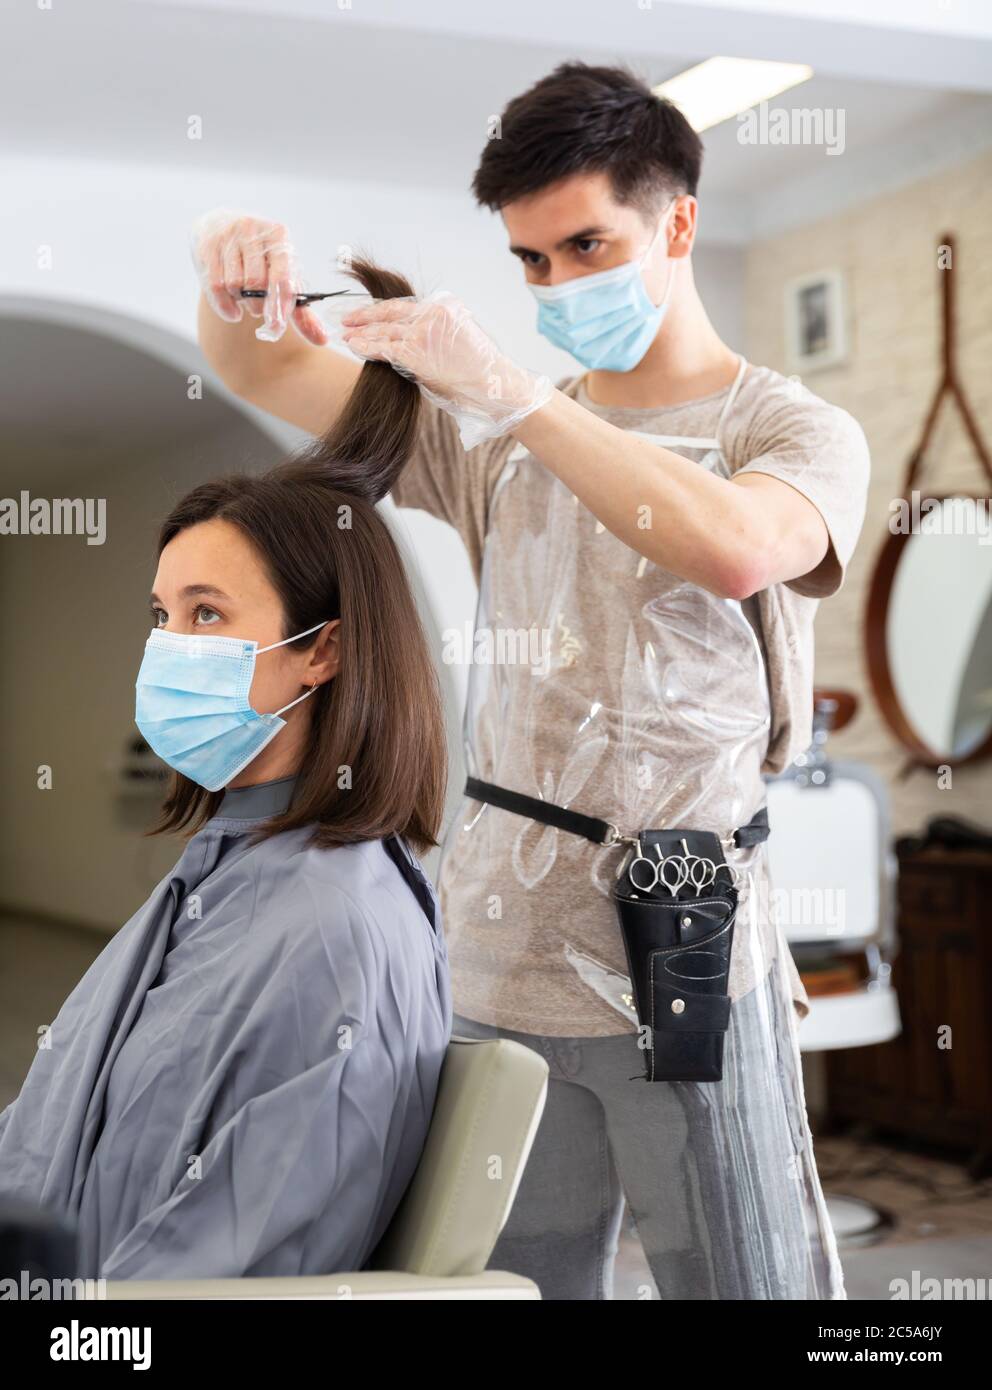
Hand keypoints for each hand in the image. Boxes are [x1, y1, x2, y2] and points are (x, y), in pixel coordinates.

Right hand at [190, 209, 328, 345]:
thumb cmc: (262, 260)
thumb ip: (302, 310)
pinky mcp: (208, 244)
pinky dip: (224, 307)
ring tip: (245, 303)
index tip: (275, 327)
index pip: (281, 277)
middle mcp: (253, 230)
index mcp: (279, 236)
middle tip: (259, 310)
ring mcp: (228, 235)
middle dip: (258, 306)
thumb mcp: (285, 277)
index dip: (279, 306)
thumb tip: (322, 339)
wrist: (224, 229)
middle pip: (256, 284)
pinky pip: (214, 285)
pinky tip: (232, 312)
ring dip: (240, 304)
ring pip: (233, 285)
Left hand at [341, 290, 552, 447]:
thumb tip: (412, 341)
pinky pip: (385, 347)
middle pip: (391, 311)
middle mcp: (433, 312)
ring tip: (345, 334)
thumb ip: (436, 334)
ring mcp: (423, 330)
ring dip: (361, 332)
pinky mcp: (416, 351)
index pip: (406, 305)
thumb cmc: (481, 371)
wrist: (495, 384)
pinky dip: (367, 347)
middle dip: (366, 316)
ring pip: (384, 329)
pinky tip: (354, 346)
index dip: (384, 310)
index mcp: (446, 306)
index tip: (370, 313)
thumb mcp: (460, 340)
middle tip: (348, 319)